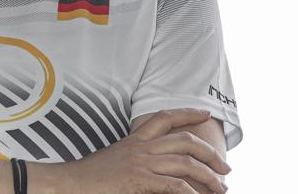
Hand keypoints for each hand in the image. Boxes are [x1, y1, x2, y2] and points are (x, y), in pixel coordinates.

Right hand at [59, 108, 229, 193]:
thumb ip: (137, 156)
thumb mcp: (118, 158)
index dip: (187, 112)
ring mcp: (141, 163)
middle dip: (209, 151)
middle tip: (225, 166)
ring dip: (208, 176)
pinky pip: (174, 185)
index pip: (165, 117)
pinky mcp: (139, 180)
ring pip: (185, 162)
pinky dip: (191, 192)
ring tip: (221, 187)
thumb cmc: (94, 175)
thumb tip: (156, 164)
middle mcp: (141, 147)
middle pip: (183, 140)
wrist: (73, 182)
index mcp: (135, 139)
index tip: (205, 112)